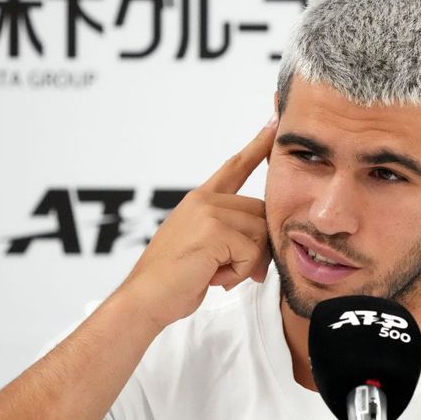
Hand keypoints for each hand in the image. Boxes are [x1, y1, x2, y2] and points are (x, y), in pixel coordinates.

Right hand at [120, 114, 277, 329]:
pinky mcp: (215, 230)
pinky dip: (239, 272)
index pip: (235, 167)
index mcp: (200, 200)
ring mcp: (209, 212)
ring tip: (217, 274)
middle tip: (233, 272)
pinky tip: (215, 278)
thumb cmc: (175, 280)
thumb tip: (266, 244)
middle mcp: (205, 200)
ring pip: (261, 233)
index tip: (274, 121)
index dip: (257, 145)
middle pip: (261, 213)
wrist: (146, 298)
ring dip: (246, 264)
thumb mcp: (203, 247)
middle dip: (257, 248)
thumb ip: (229, 234)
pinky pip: (252, 252)